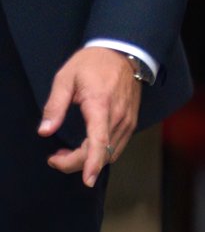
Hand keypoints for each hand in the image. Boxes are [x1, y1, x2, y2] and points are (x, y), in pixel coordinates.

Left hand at [37, 47, 142, 186]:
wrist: (122, 50)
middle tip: (55, 157)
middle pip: (100, 152)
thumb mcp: (66, 77)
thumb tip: (45, 131)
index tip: (87, 180)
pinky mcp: (131, 121)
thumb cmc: (93, 62)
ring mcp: (128, 119)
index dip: (92, 162)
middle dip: (76, 163)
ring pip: (110, 153)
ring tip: (67, 153)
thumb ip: (55, 105)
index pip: (98, 139)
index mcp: (101, 103)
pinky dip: (100, 154)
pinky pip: (117, 146)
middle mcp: (118, 115)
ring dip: (88, 160)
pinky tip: (86, 147)